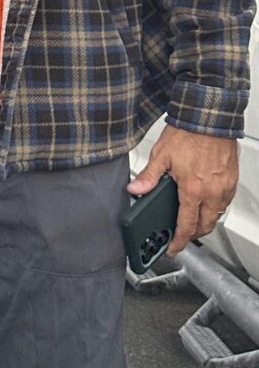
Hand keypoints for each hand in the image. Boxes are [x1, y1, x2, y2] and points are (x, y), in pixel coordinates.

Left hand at [128, 125, 238, 253]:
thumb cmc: (187, 134)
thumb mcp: (161, 155)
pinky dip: (214, 208)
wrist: (209, 119)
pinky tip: (204, 202)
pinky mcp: (231, 181)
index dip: (179, 240)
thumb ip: (148, 177)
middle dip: (192, 234)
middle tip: (181, 234)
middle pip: (204, 226)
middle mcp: (212, 193)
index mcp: (193, 190)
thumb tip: (135, 189)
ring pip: (216, 216)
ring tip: (190, 218)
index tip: (173, 247)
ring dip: (204, 221)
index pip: (186, 225)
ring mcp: (224, 188)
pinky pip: (224, 203)